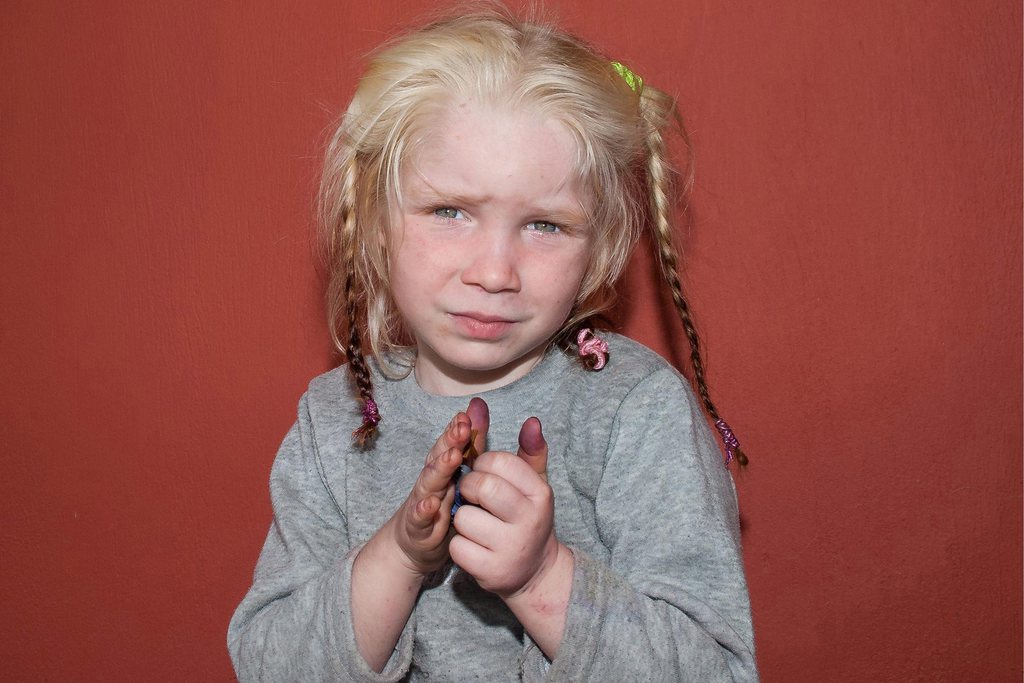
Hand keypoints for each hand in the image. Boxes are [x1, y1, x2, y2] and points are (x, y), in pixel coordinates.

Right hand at [386, 398, 488, 576]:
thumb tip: (478, 403)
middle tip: (462, 428)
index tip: (467, 415)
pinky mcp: (418, 526)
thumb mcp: (459, 473)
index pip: (449, 444)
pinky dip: (423, 510)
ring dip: (439, 469)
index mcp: (444, 466)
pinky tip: (430, 504)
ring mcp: (423, 501)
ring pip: (429, 483)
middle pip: (439, 457)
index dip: (456, 429)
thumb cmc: (443, 504)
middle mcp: (432, 480)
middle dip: (449, 442)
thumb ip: (471, 441)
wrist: (414, 543)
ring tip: (451, 457)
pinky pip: (420, 517)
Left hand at [449, 416, 560, 597]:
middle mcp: (530, 520)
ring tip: (477, 524)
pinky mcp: (492, 571)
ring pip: (464, 517)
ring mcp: (511, 548)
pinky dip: (459, 544)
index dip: (481, 462)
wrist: (535, 572)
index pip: (500, 461)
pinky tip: (474, 545)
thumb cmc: (527, 518)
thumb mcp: (534, 485)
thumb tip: (532, 421)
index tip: (483, 472)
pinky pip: (457, 547)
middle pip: (481, 487)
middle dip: (467, 487)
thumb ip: (530, 451)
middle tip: (472, 496)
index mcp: (540, 493)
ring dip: (462, 518)